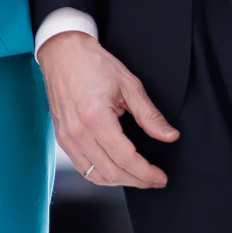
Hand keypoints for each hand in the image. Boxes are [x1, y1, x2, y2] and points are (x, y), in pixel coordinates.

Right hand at [36, 31, 176, 187]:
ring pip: (95, 174)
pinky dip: (101, 174)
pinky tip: (115, 168)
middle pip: (111, 171)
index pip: (125, 158)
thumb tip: (170, 136)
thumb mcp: (128, 84)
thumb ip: (150, 114)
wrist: (62, 51)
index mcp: (95, 117)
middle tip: (154, 179)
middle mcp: (77, 131)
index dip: (146, 173)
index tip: (161, 177)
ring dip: (119, 181)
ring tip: (137, 176)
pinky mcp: (61, 136)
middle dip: (137, 180)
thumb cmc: (93, 63)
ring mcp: (66, 135)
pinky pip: (81, 166)